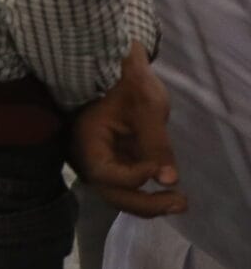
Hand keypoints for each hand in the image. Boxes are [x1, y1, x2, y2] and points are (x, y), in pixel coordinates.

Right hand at [70, 43, 186, 216]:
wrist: (118, 65)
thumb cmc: (127, 80)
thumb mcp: (147, 106)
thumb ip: (156, 144)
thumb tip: (170, 181)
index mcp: (86, 139)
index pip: (105, 172)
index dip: (133, 176)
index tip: (160, 169)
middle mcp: (87, 155)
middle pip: (111, 192)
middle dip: (146, 203)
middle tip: (181, 203)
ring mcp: (100, 159)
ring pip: (119, 193)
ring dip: (149, 203)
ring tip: (180, 202)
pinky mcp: (113, 159)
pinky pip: (126, 184)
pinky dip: (146, 192)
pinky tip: (169, 191)